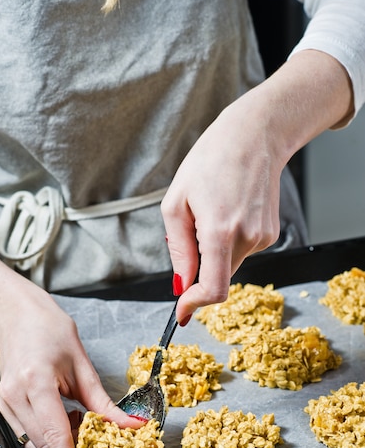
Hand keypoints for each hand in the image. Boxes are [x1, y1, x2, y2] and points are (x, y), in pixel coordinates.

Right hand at [0, 289, 142, 447]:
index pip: (55, 434)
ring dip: (59, 442)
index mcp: (37, 382)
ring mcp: (6, 402)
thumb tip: (130, 426)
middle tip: (91, 430)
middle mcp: (16, 396)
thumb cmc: (50, 331)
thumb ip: (103, 402)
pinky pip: (27, 434)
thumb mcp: (83, 365)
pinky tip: (58, 414)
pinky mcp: (3, 406)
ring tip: (73, 415)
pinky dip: (47, 434)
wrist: (17, 317)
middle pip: (45, 445)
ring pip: (34, 444)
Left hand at [161, 93, 281, 322]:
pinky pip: (241, 252)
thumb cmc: (210, 161)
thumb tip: (181, 285)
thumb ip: (179, 249)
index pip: (213, 289)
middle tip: (190, 232)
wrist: (255, 136)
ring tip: (211, 212)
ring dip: (213, 253)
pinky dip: (227, 243)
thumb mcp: (176, 203)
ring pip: (228, 265)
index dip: (194, 305)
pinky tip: (227, 211)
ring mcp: (263, 238)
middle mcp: (247, 238)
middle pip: (217, 277)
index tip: (181, 311)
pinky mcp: (270, 234)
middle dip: (199, 269)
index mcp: (220, 231)